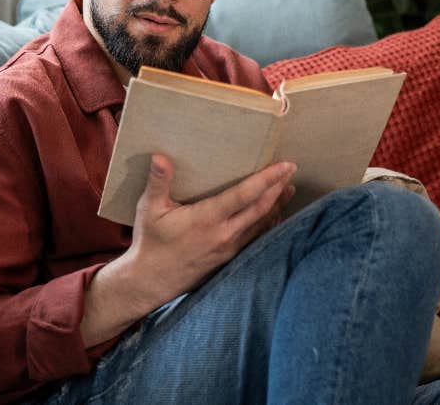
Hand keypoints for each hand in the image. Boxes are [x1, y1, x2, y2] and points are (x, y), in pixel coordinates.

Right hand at [123, 154, 296, 311]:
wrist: (150, 282)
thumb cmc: (150, 242)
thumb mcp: (149, 208)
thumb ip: (158, 181)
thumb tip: (160, 156)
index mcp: (206, 218)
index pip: (244, 195)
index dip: (267, 179)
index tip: (285, 165)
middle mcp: (223, 234)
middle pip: (261, 208)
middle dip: (278, 188)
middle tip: (291, 170)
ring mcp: (229, 248)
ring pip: (261, 224)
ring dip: (277, 205)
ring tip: (289, 188)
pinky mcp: (229, 258)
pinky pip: (255, 238)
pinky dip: (268, 224)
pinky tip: (276, 216)